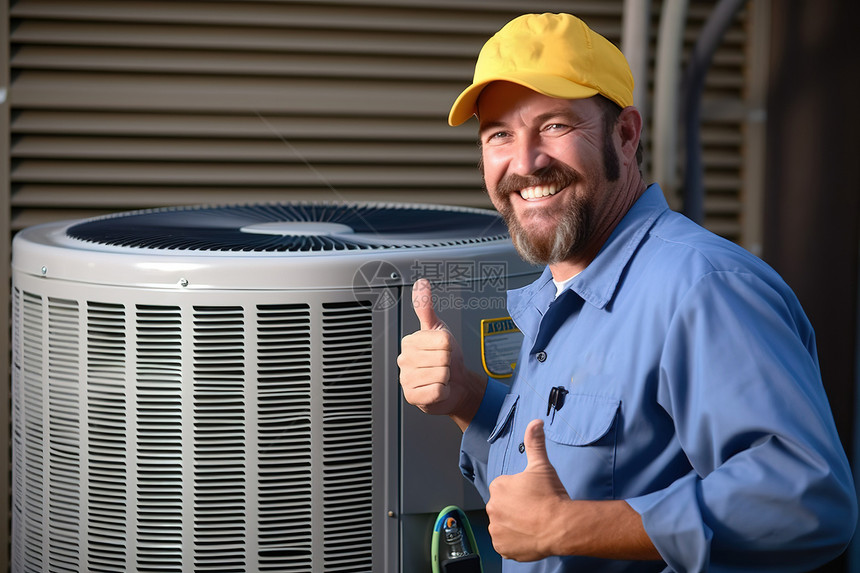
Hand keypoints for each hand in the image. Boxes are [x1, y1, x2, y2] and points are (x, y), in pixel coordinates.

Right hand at [397, 279, 484, 428]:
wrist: (454, 385)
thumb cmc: (446, 358)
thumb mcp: (439, 330)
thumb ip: (427, 308)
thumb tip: (420, 284)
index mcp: (410, 342)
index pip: (442, 340)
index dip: (449, 346)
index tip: (443, 350)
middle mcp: (405, 360)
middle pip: (442, 357)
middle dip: (448, 363)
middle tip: (443, 365)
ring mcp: (406, 379)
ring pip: (440, 374)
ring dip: (446, 378)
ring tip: (440, 376)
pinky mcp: (412, 397)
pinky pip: (437, 390)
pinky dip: (443, 392)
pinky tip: (437, 389)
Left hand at [486, 419, 570, 560]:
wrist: (560, 526)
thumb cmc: (551, 496)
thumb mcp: (542, 465)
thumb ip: (535, 442)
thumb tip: (535, 422)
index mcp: (498, 487)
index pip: (505, 489)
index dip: (521, 492)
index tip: (532, 496)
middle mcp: (491, 508)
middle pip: (503, 506)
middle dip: (516, 508)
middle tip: (534, 510)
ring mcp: (496, 529)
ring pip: (503, 524)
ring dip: (514, 524)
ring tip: (533, 523)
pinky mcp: (501, 547)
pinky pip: (505, 543)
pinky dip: (514, 541)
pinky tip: (528, 536)